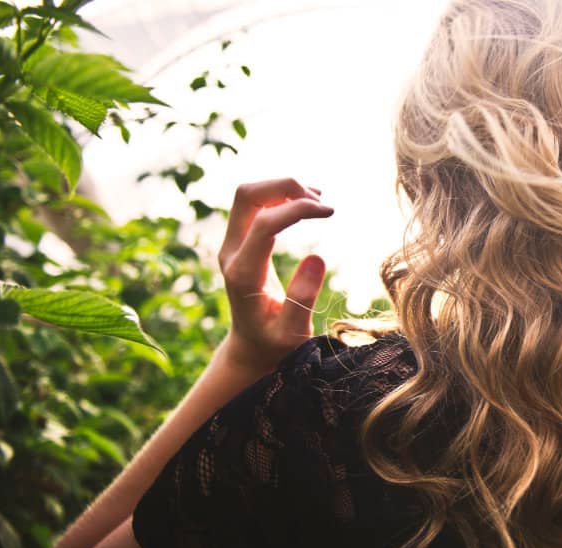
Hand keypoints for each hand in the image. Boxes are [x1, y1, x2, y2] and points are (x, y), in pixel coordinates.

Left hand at [217, 178, 333, 374]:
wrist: (251, 347)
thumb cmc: (275, 344)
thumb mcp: (293, 332)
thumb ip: (302, 298)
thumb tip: (317, 257)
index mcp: (243, 274)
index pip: (264, 223)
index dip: (297, 209)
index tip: (330, 212)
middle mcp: (231, 253)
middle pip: (246, 196)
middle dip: (285, 187)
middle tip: (321, 201)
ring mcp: (232, 245)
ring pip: (249, 195)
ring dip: (282, 188)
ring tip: (318, 201)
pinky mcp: (240, 242)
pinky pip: (254, 205)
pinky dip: (279, 195)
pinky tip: (306, 203)